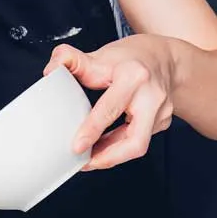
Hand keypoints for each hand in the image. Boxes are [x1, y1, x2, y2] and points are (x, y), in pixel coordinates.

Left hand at [43, 35, 179, 170]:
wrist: (165, 58)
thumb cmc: (132, 57)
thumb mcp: (101, 54)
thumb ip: (72, 60)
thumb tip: (51, 70)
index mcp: (134, 76)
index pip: (111, 109)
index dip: (92, 130)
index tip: (76, 147)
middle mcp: (152, 97)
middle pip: (135, 142)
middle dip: (108, 158)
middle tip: (84, 163)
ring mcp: (161, 112)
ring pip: (137, 146)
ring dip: (111, 154)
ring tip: (89, 156)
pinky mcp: (162, 123)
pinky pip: (138, 141)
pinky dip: (119, 146)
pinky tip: (104, 146)